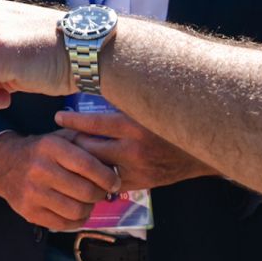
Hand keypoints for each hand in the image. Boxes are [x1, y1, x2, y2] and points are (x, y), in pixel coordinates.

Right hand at [0, 131, 119, 230]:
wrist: (2, 164)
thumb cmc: (39, 150)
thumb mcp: (58, 137)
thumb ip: (84, 142)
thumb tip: (112, 156)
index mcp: (50, 147)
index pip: (87, 165)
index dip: (106, 176)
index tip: (115, 181)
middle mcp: (40, 170)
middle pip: (84, 191)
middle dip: (100, 194)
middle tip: (103, 192)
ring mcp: (32, 193)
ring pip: (76, 210)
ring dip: (90, 208)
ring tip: (90, 202)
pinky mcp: (29, 212)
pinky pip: (63, 223)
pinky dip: (77, 220)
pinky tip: (78, 212)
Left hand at [55, 107, 211, 189]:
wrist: (203, 148)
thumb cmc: (173, 120)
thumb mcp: (150, 105)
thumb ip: (125, 98)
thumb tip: (98, 78)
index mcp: (135, 126)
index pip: (93, 124)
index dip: (72, 121)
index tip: (58, 117)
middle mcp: (134, 150)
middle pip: (90, 149)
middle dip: (75, 142)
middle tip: (61, 137)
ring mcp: (137, 170)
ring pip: (98, 167)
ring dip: (85, 160)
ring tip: (72, 153)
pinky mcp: (142, 183)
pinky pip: (112, 181)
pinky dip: (101, 173)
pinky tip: (93, 166)